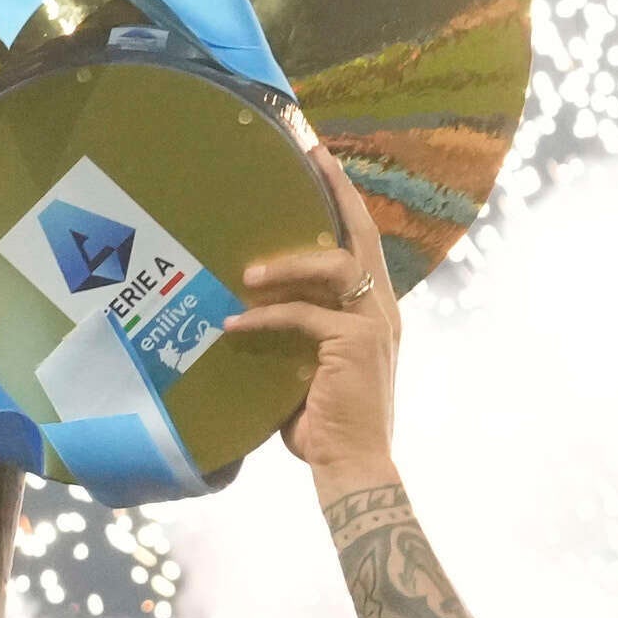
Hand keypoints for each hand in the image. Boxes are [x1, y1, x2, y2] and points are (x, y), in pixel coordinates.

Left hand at [221, 157, 403, 497]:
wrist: (352, 465)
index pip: (364, 246)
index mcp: (376, 312)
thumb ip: (293, 335)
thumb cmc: (325, 426)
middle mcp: (382, 311)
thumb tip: (246, 311)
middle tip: (310, 152)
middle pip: (362, 236)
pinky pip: (303, 317)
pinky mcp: (354, 343)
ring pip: (332, 268)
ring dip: (286, 265)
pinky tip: (234, 328)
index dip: (346, 203)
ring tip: (245, 275)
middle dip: (336, 191)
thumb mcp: (307, 369)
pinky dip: (265, 320)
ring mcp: (374, 324)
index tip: (323, 162)